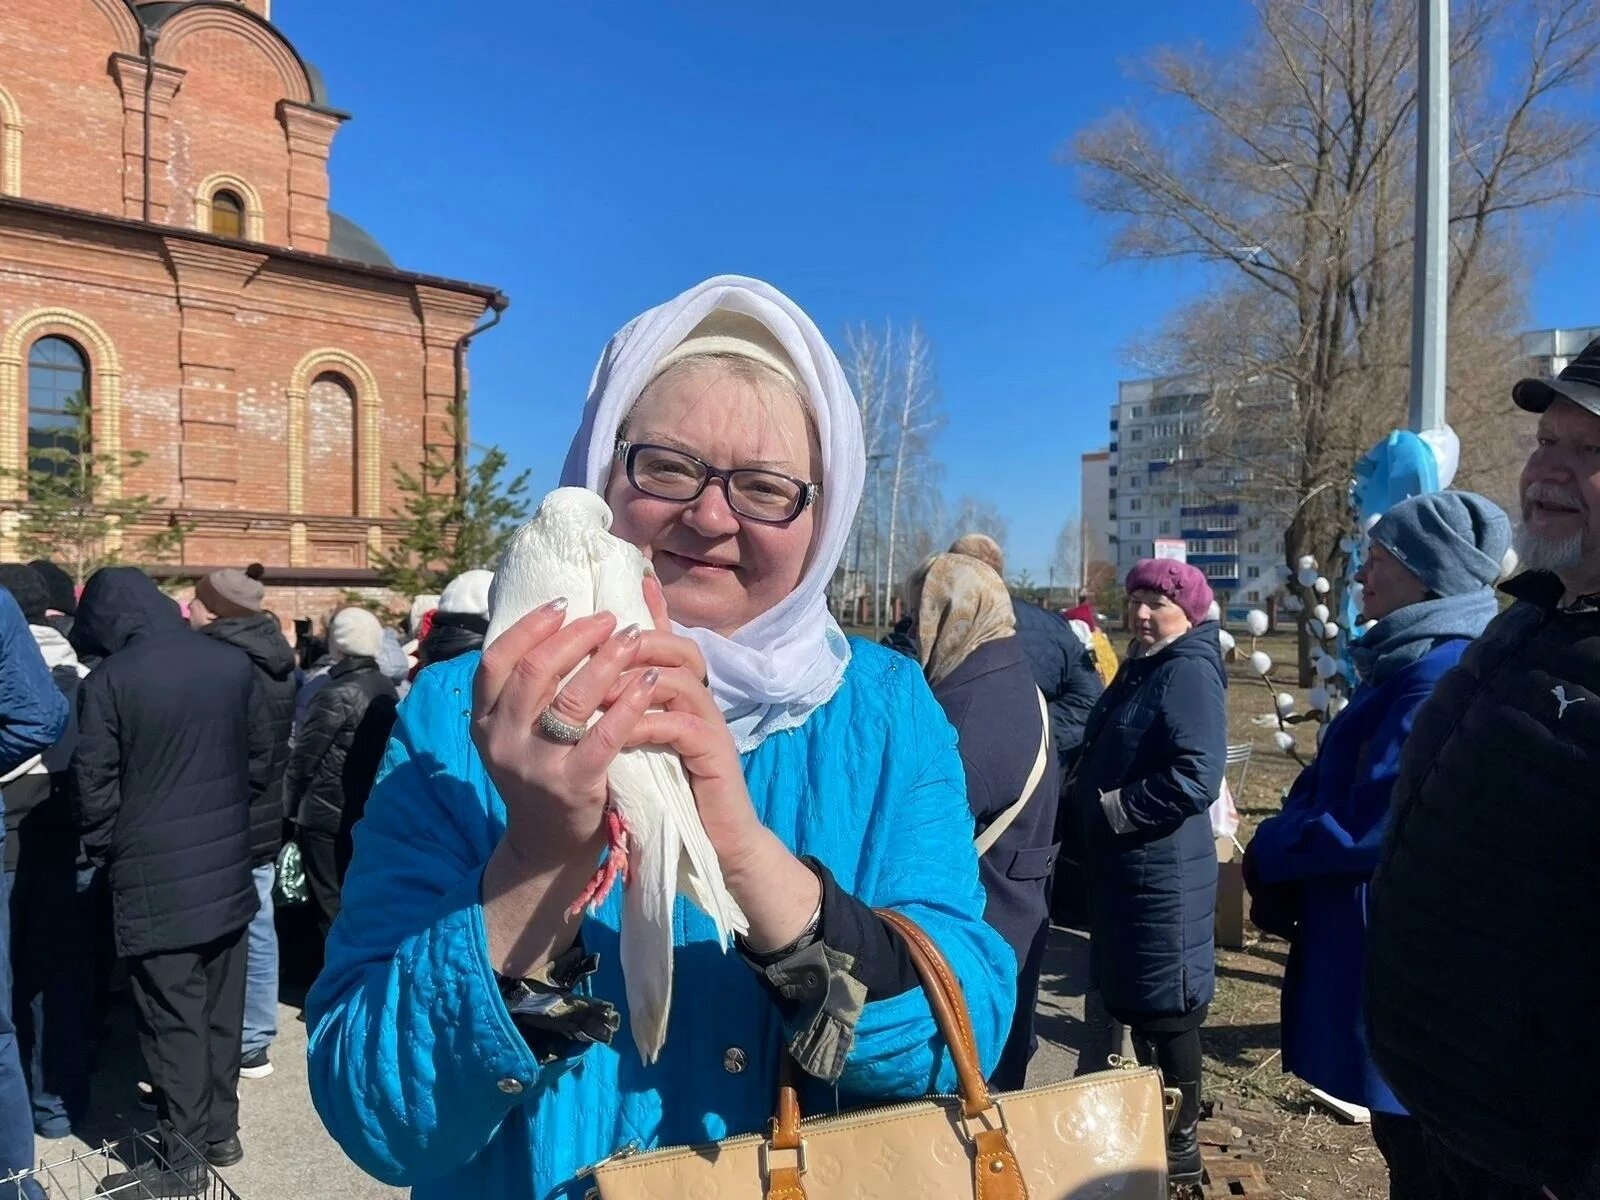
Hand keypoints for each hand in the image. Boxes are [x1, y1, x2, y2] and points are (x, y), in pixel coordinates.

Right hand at [471, 599, 659, 873]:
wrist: (547, 845)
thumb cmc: (541, 772)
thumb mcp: (516, 731)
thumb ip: (527, 687)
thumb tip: (553, 618)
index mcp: (484, 720)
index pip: (495, 661)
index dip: (528, 627)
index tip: (563, 604)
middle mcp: (501, 741)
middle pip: (535, 671)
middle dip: (574, 636)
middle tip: (608, 619)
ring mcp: (534, 765)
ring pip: (570, 698)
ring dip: (606, 660)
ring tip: (633, 637)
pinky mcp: (571, 786)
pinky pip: (604, 735)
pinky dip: (629, 703)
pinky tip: (649, 681)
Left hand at [612, 577, 766, 870]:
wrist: (717, 841)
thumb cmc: (675, 792)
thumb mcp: (646, 746)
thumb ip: (629, 713)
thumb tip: (599, 688)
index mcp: (686, 694)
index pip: (670, 641)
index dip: (650, 614)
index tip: (612, 605)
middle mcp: (702, 701)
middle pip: (679, 649)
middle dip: (635, 646)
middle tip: (593, 653)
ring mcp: (711, 724)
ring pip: (680, 680)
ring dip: (636, 683)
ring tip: (599, 694)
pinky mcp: (715, 753)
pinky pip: (682, 725)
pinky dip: (648, 724)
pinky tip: (620, 734)